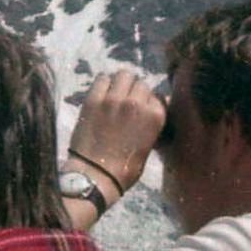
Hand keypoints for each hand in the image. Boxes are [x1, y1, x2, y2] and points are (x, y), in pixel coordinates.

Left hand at [68, 69, 165, 196]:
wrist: (96, 175)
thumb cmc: (125, 168)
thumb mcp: (149, 145)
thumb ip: (151, 122)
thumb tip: (152, 106)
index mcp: (155, 116)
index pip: (157, 96)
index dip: (148, 103)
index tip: (141, 109)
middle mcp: (137, 103)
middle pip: (140, 83)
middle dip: (135, 91)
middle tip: (126, 102)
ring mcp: (114, 99)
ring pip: (123, 75)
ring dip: (120, 83)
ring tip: (114, 95)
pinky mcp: (93, 100)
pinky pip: (101, 79)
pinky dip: (103, 84)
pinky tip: (101, 94)